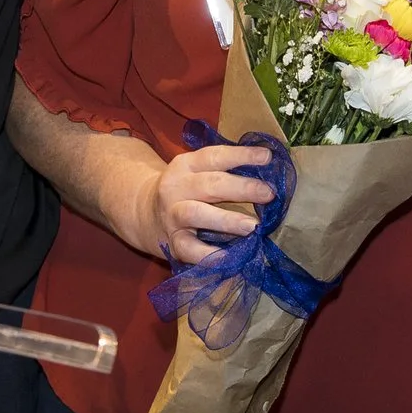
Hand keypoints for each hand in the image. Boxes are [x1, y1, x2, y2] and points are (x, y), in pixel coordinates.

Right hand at [117, 143, 274, 263]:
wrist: (142, 213)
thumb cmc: (185, 190)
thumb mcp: (196, 172)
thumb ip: (224, 170)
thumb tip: (269, 171)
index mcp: (186, 165)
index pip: (215, 156)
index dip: (242, 155)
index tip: (267, 157)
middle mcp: (176, 187)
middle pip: (210, 184)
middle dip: (242, 188)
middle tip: (269, 193)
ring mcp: (172, 215)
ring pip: (197, 214)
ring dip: (227, 220)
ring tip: (253, 226)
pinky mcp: (171, 242)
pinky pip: (190, 250)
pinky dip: (209, 254)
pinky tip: (229, 256)